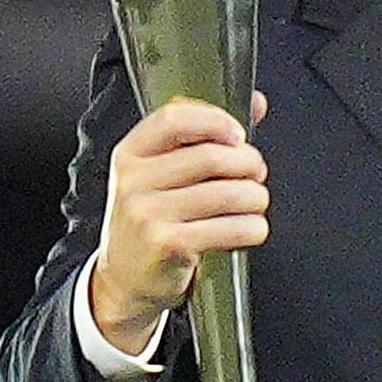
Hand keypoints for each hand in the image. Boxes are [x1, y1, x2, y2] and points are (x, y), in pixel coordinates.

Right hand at [89, 90, 269, 347]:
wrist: (125, 278)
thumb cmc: (152, 219)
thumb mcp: (161, 173)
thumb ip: (203, 135)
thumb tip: (256, 102)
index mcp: (130, 154)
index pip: (173, 118)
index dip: (214, 120)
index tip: (238, 134)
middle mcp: (134, 181)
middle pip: (211, 157)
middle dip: (249, 164)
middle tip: (256, 174)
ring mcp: (148, 214)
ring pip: (228, 193)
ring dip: (256, 198)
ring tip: (255, 202)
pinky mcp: (169, 245)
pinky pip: (231, 228)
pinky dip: (253, 227)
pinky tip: (251, 228)